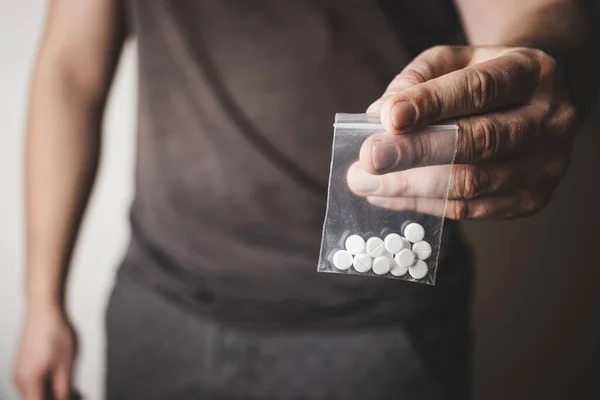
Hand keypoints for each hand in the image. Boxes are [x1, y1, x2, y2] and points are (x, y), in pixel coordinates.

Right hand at [13, 309, 76, 399]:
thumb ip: (63, 390)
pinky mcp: (24, 365)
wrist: (44, 310)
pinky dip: (49, 384)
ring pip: (36, 392)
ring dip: (53, 393)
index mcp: (29, 382)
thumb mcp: (66, 365)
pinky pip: (35, 382)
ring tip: (75, 389)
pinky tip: (64, 379)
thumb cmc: (54, 333)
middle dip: (57, 399)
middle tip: (78, 394)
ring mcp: (20, 372)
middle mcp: (20, 380)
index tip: (73, 398)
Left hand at [348, 45, 576, 218]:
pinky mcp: (530, 200)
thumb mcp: (452, 61)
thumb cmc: (481, 78)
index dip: (432, 104)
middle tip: (369, 158)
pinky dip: (420, 204)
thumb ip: (417, 80)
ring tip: (363, 181)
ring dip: (409, 186)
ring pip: (470, 184)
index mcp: (532, 72)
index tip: (388, 117)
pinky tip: (386, 195)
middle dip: (416, 152)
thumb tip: (379, 115)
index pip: (480, 89)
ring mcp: (545, 166)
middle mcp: (550, 120)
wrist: (530, 103)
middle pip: (480, 141)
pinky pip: (467, 210)